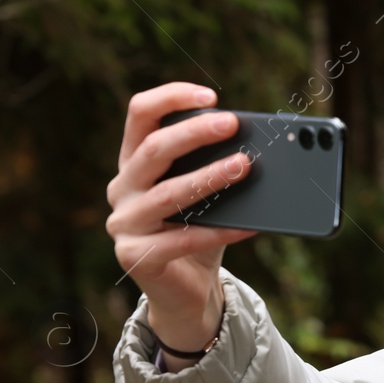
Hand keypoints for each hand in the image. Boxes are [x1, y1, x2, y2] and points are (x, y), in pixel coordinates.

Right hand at [105, 82, 256, 366]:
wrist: (188, 288)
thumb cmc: (201, 226)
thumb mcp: (208, 190)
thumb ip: (218, 163)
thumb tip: (262, 144)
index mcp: (134, 161)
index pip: (140, 114)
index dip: (171, 97)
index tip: (211, 94)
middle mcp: (122, 187)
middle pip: (153, 149)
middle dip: (195, 133)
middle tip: (232, 124)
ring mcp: (124, 223)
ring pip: (167, 194)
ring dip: (209, 178)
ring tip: (244, 167)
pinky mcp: (136, 257)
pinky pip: (183, 239)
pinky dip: (221, 231)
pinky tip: (251, 225)